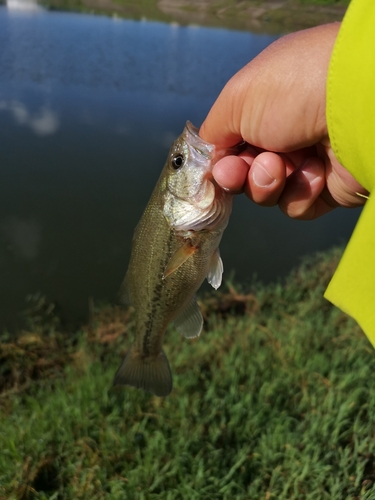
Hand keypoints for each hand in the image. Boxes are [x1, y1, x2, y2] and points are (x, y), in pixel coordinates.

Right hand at [200, 23, 367, 219]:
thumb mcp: (237, 99)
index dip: (220, 160)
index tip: (214, 170)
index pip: (232, 143)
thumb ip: (213, 132)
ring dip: (267, 184)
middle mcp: (286, 132)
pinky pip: (295, 205)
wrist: (357, 105)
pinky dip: (298, 192)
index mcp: (265, 105)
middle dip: (238, 175)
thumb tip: (209, 159)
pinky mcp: (326, 187)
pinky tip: (313, 172)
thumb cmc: (294, 89)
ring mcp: (307, 160)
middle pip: (246, 172)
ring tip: (282, 166)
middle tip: (240, 172)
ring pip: (267, 192)